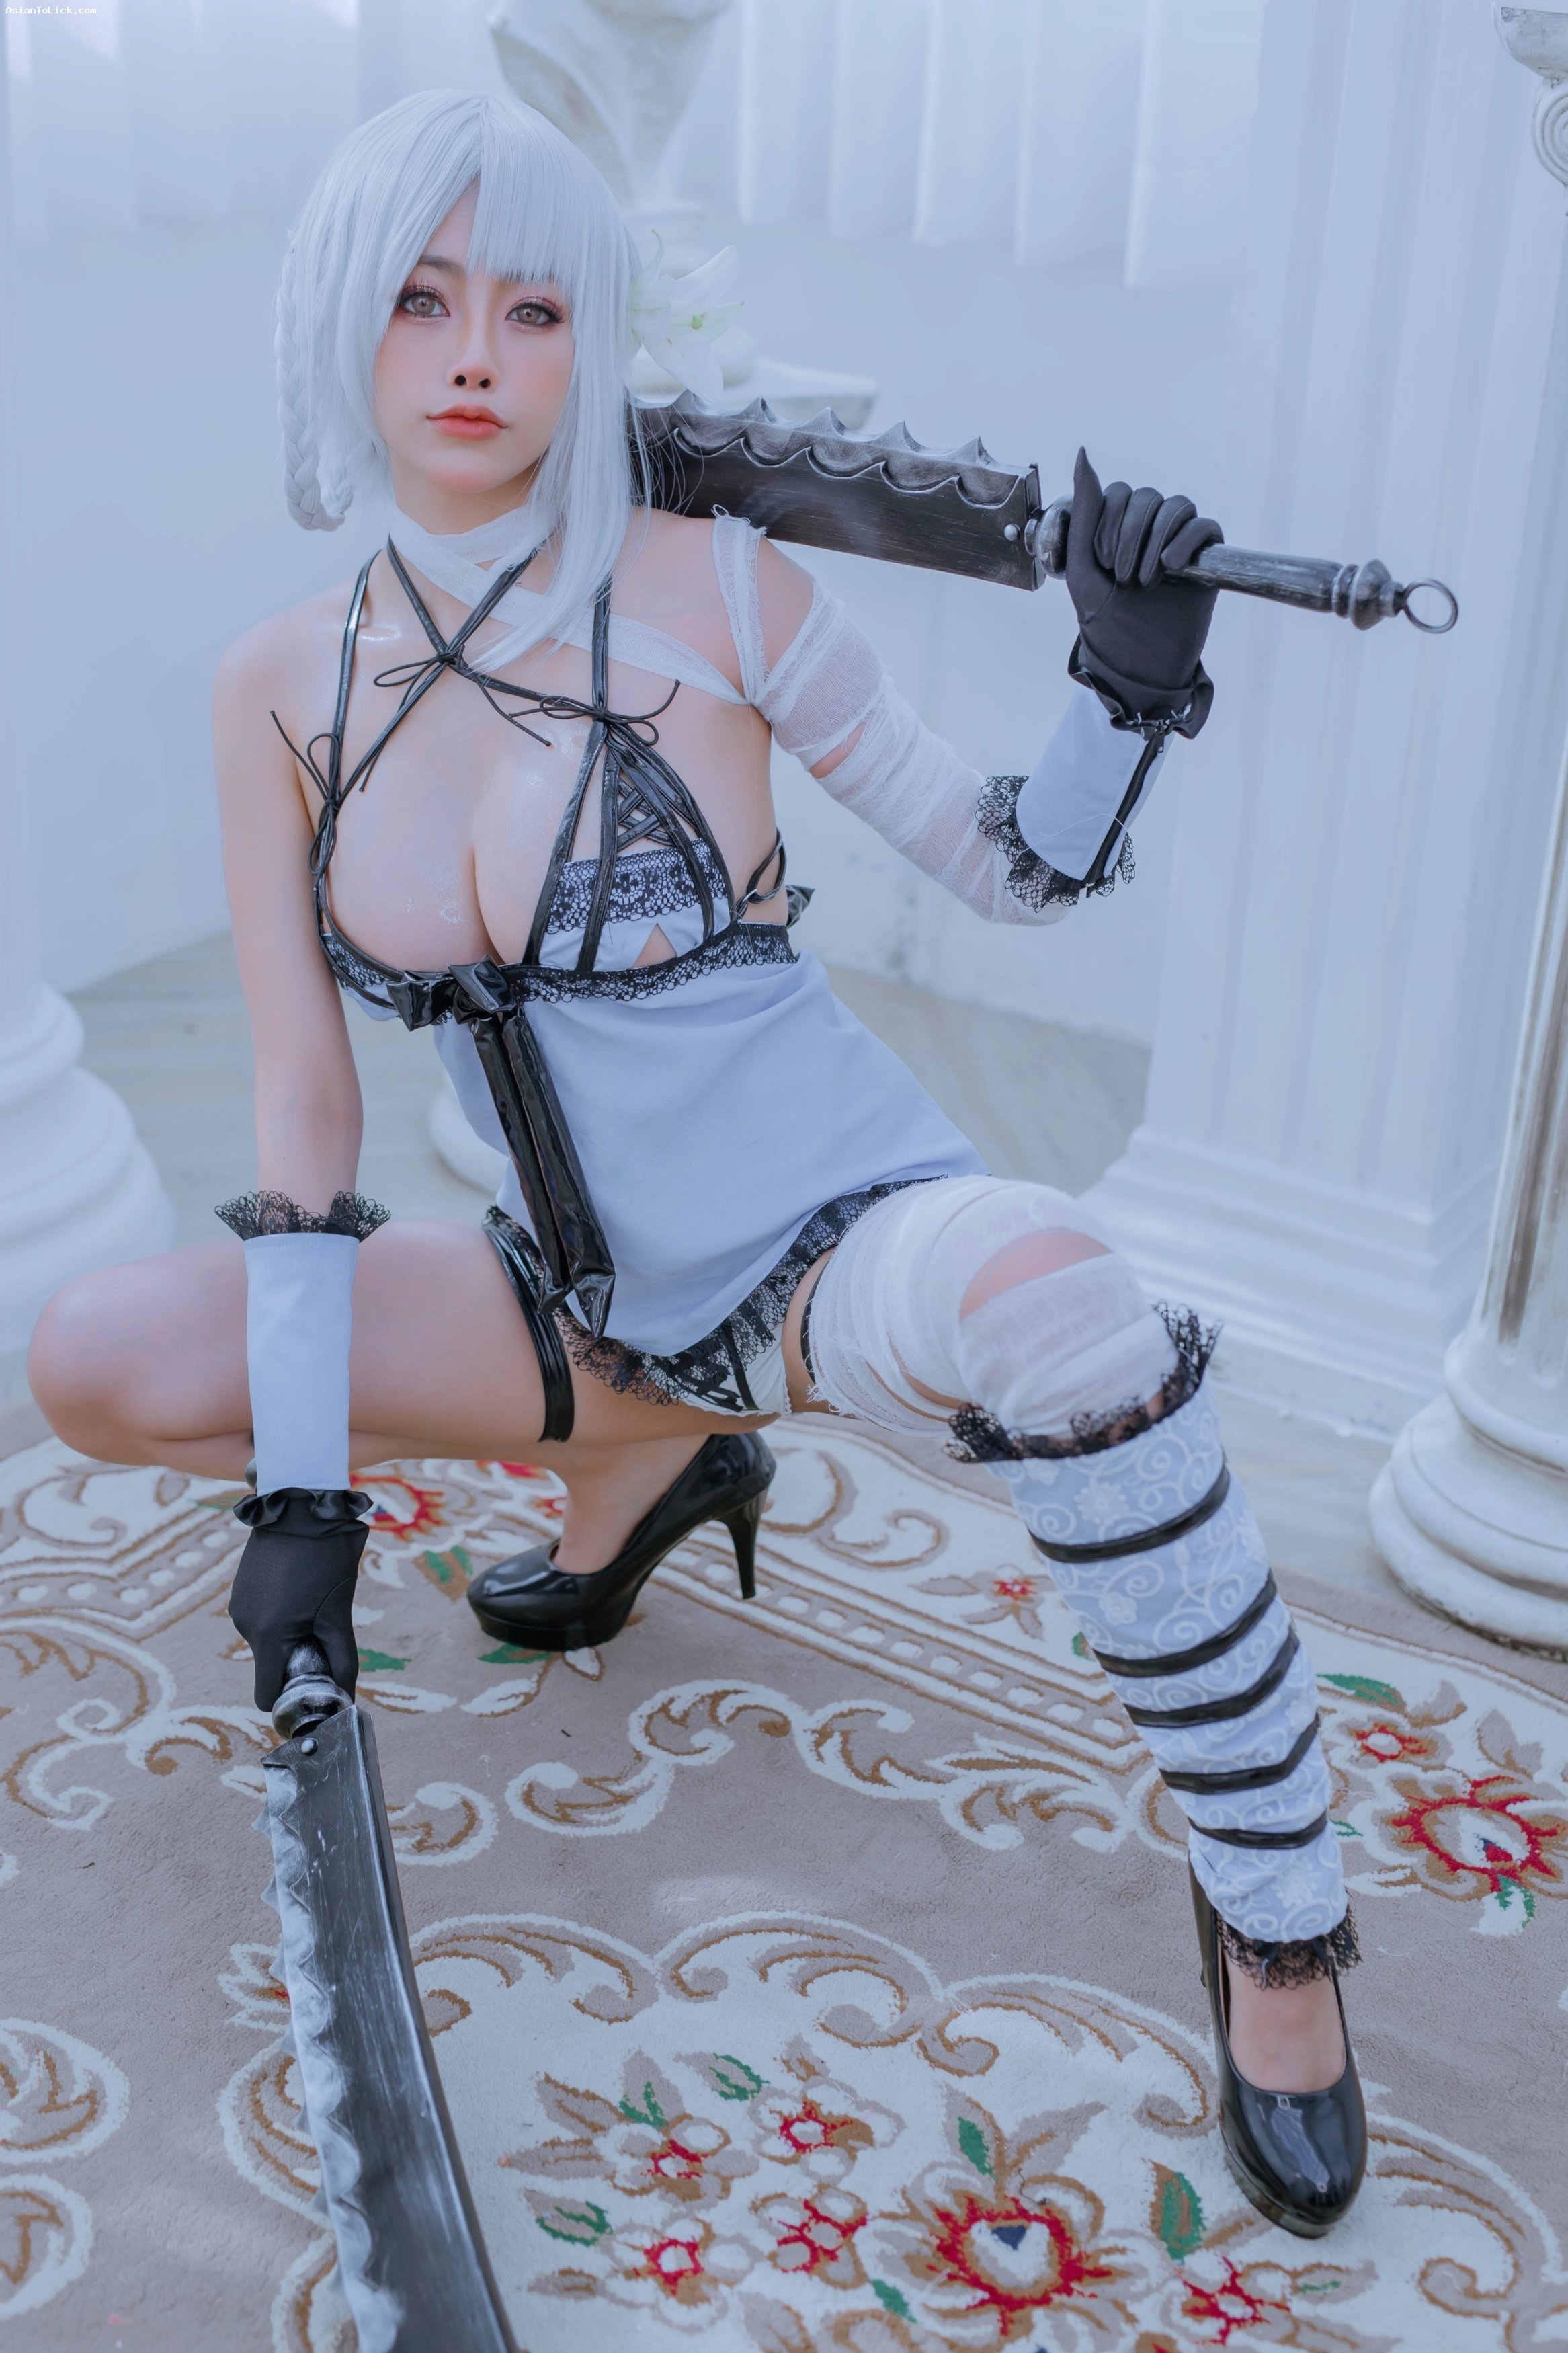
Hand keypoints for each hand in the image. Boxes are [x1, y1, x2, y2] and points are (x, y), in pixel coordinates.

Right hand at [228, 1487, 370, 1711]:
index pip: (266, 1695)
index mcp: (268, 1636)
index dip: (289, 1699)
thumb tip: (348, 1694)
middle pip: (270, 1666)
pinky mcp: (240, 1589)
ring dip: (289, 1634)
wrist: (302, 1504)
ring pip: (267, 1641)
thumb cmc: (326, 1557)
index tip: (312, 1688)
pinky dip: (279, 1616)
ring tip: (312, 1603)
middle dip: (295, 1660)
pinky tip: (297, 1590)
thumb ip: (342, 1657)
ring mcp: (238, 1606)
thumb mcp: (338, 1612)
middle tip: (322, 1633)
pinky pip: (260, 1618)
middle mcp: (245, 1625)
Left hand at [1065, 448, 1222, 728]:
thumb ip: (1083, 513)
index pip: (1117, 493)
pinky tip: (1172, 568)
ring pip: (1176, 506)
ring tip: (1147, 580)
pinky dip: (1186, 541)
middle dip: (1130, 536)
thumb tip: (1082, 454)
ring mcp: (1178, 541)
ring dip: (1156, 540)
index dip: (1109, 523)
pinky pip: (1204, 526)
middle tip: (1124, 577)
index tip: (1104, 564)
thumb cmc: (1105, 621)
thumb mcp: (1082, 568)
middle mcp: (1148, 529)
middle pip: (1146, 497)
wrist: (1137, 665)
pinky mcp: (1204, 558)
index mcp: (1116, 528)